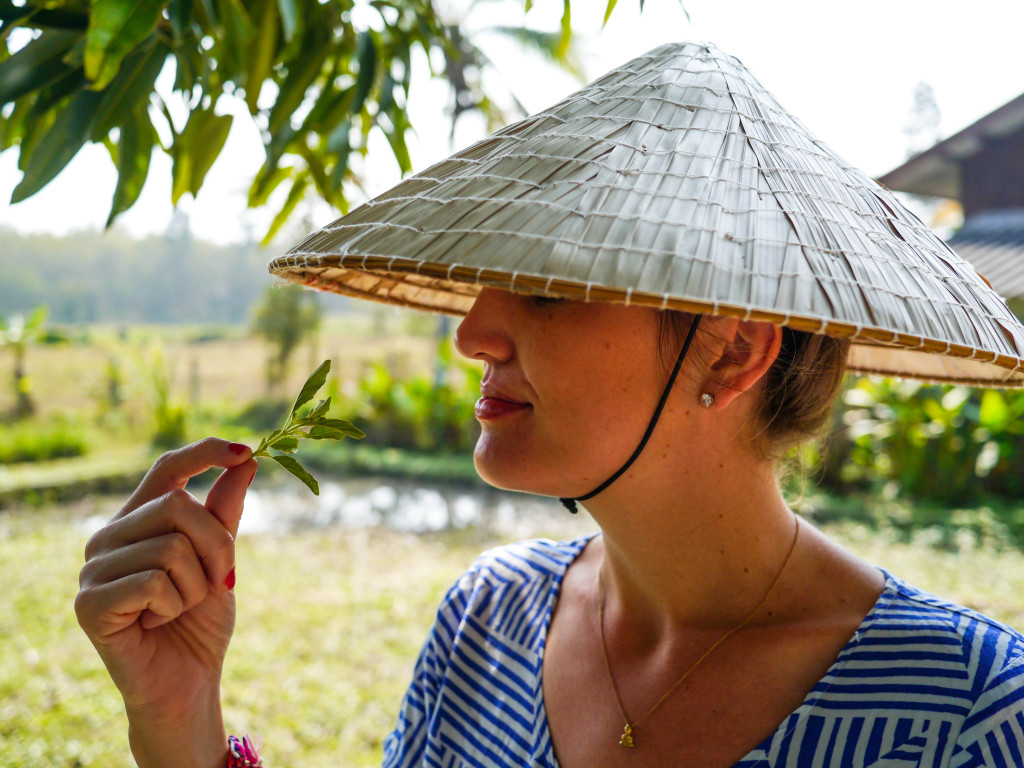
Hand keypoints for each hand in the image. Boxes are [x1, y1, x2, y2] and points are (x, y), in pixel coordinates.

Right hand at [75, 438, 256, 764]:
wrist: (188, 682)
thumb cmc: (200, 620)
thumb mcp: (221, 559)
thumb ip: (226, 511)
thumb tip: (246, 458)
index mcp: (137, 519)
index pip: (166, 467)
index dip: (205, 453)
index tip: (246, 451)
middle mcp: (108, 537)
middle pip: (178, 506)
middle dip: (218, 545)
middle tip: (219, 581)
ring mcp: (93, 570)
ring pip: (171, 547)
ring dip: (195, 585)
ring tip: (179, 608)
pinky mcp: (88, 604)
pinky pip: (154, 582)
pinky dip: (173, 606)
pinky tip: (157, 624)